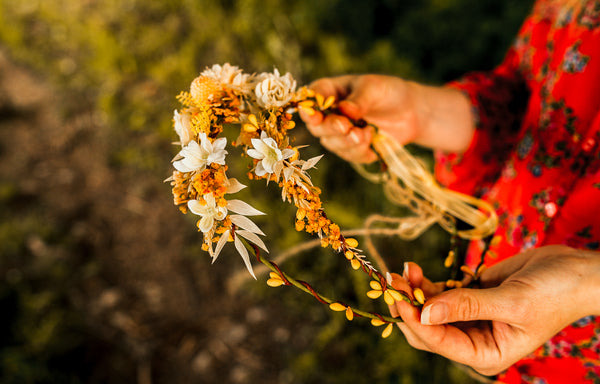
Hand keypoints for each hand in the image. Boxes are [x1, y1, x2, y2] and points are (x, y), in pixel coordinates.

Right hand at [299, 74, 474, 162]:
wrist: (411, 111)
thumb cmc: (387, 92)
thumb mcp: (374, 88)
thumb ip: (359, 99)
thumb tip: (345, 110)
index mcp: (328, 92)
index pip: (310, 100)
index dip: (309, 109)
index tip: (315, 114)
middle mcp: (329, 115)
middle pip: (317, 127)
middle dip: (330, 128)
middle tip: (345, 126)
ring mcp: (339, 135)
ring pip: (332, 143)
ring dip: (347, 141)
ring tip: (365, 134)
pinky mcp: (353, 150)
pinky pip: (350, 156)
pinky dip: (360, 151)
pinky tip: (372, 138)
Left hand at [389, 245, 599, 375]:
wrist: (573, 271)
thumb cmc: (554, 293)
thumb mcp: (511, 302)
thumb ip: (467, 306)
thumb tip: (425, 312)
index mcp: (486, 354)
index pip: (440, 343)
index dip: (416, 322)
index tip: (398, 299)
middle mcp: (473, 340)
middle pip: (427, 330)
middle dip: (408, 307)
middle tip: (392, 281)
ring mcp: (468, 318)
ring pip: (427, 310)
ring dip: (412, 292)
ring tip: (403, 270)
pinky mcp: (467, 297)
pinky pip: (437, 294)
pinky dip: (424, 283)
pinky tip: (414, 269)